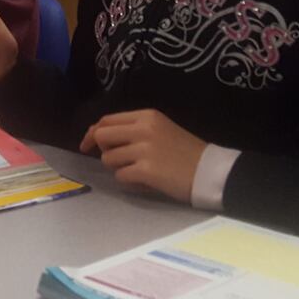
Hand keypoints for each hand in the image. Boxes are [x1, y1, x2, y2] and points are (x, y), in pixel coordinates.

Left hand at [78, 110, 206, 202]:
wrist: (210, 171)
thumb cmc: (186, 152)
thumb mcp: (160, 130)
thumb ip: (132, 130)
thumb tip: (100, 137)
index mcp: (146, 116)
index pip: (106, 120)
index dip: (92, 133)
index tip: (88, 145)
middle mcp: (143, 129)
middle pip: (101, 136)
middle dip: (103, 150)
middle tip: (118, 160)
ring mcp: (144, 149)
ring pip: (108, 159)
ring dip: (119, 168)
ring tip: (140, 171)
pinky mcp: (146, 170)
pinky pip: (120, 176)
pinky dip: (130, 182)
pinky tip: (146, 181)